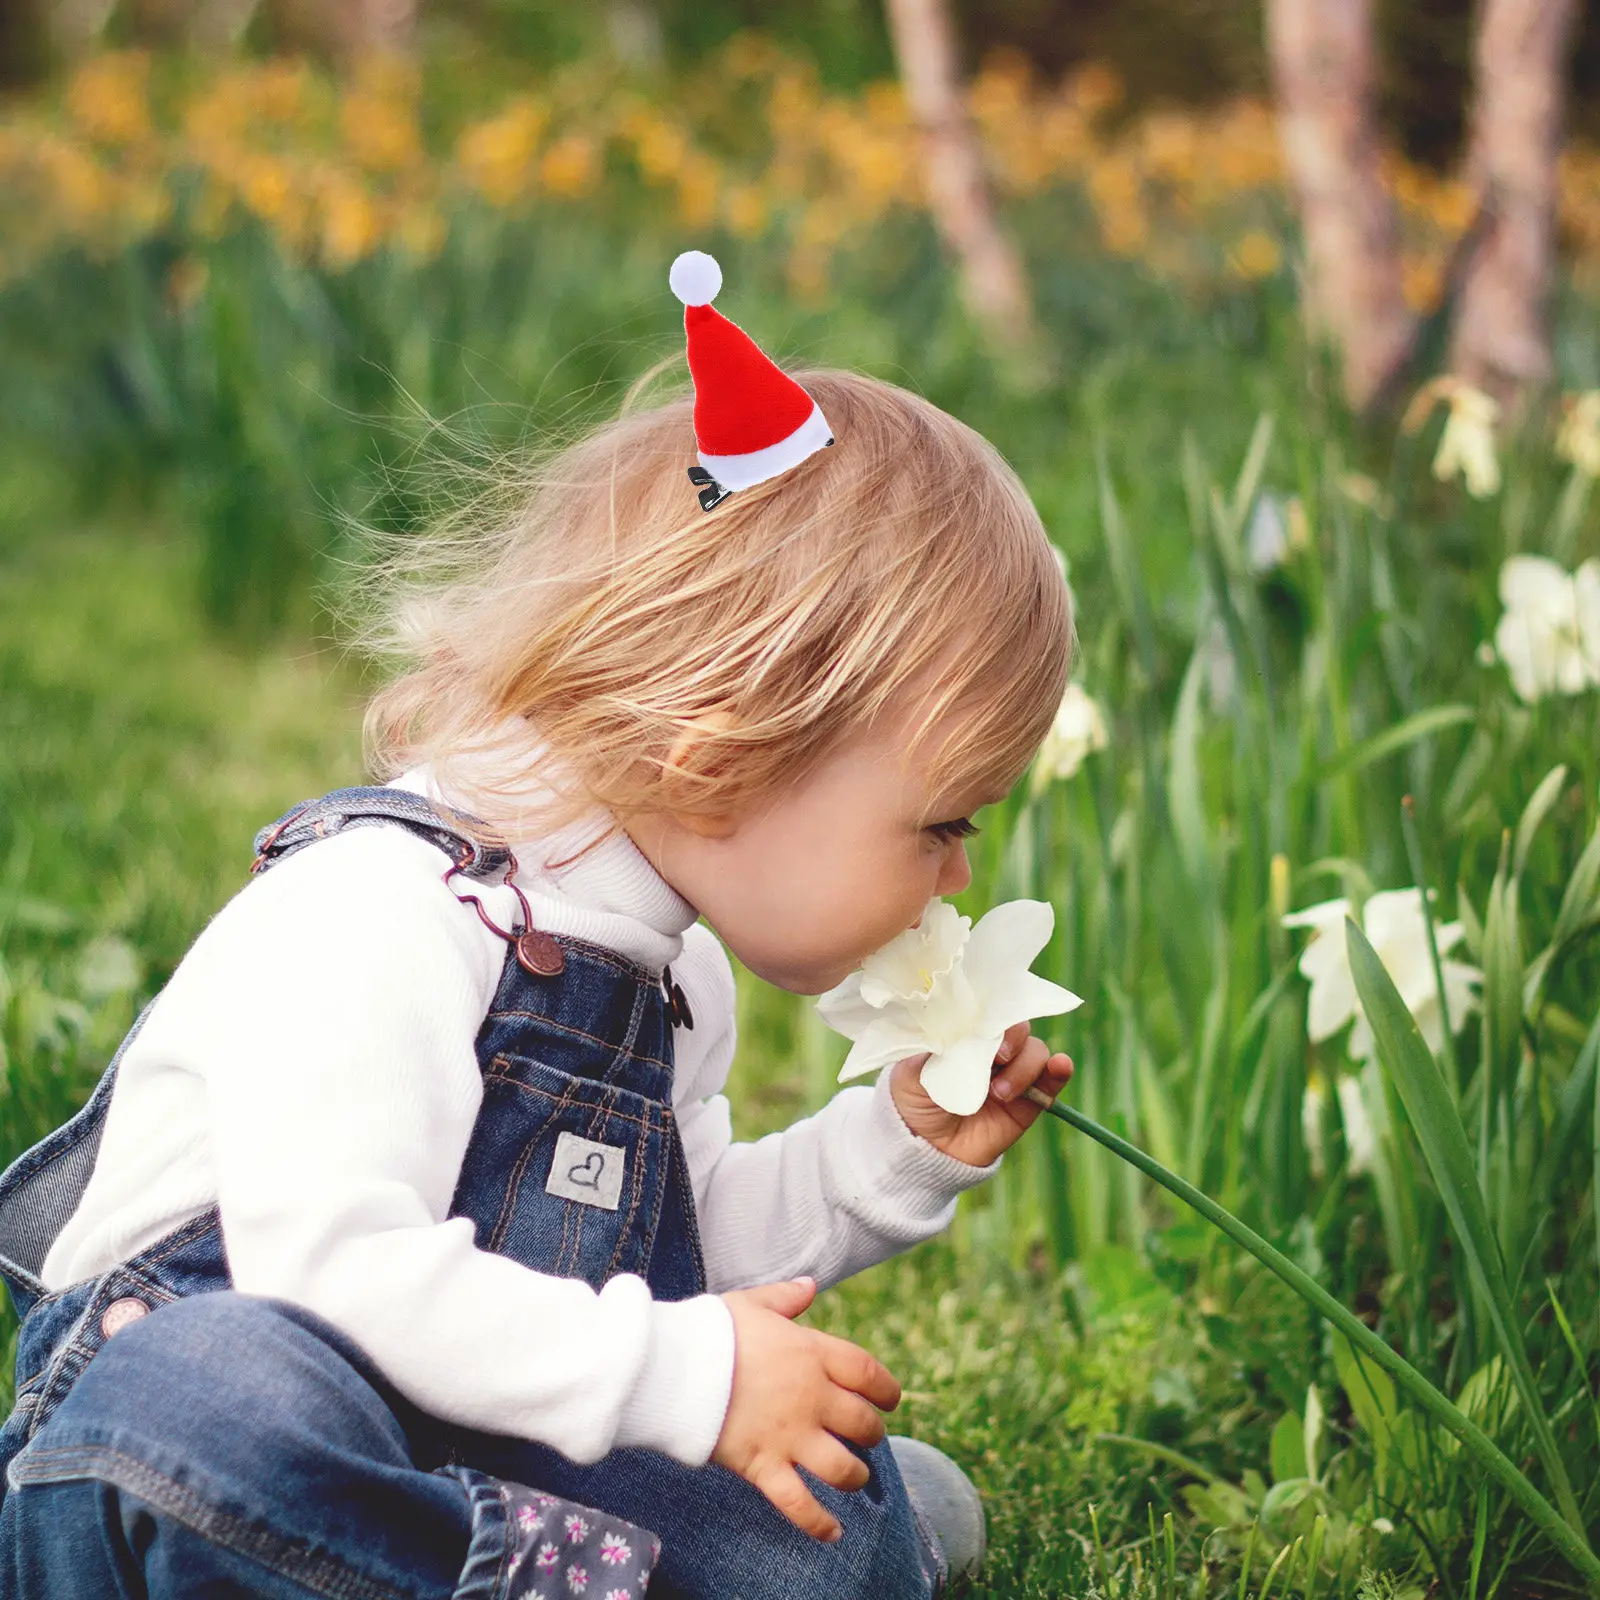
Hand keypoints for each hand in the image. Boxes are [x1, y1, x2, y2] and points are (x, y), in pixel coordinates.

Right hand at [713, 1277, 900, 1542]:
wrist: (674, 1366)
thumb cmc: (711, 1331)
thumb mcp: (752, 1303)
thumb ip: (785, 1297)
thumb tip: (810, 1285)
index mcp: (811, 1354)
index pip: (868, 1373)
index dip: (886, 1389)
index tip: (890, 1399)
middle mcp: (810, 1397)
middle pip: (862, 1424)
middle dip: (871, 1434)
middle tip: (867, 1437)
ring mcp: (790, 1435)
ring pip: (843, 1467)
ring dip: (855, 1476)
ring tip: (854, 1478)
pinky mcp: (763, 1466)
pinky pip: (800, 1504)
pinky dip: (819, 1523)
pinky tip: (833, 1532)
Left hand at [888, 1020, 1073, 1166]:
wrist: (926, 1150)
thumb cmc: (914, 1102)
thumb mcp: (911, 1071)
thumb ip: (932, 1046)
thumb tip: (950, 1023)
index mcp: (967, 1035)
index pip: (989, 1012)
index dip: (993, 1013)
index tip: (985, 1026)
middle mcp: (993, 1051)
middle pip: (1018, 1028)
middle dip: (1013, 1038)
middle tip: (999, 1057)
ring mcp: (1013, 1074)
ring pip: (1036, 1052)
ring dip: (1024, 1068)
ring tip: (1000, 1094)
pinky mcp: (1029, 1102)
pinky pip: (1051, 1081)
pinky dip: (1059, 1071)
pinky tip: (1060, 1067)